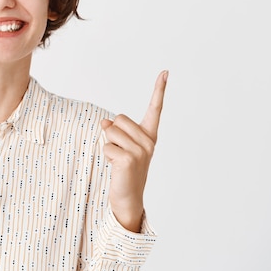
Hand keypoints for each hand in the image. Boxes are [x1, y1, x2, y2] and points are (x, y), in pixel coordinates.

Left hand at [101, 70, 167, 231]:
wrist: (128, 198)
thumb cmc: (123, 170)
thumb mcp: (121, 146)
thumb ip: (116, 130)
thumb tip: (105, 122)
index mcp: (149, 136)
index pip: (155, 109)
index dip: (159, 89)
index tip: (165, 72)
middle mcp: (148, 142)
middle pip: (119, 119)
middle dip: (112, 133)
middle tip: (120, 152)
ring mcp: (141, 151)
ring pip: (110, 132)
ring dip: (108, 145)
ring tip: (118, 160)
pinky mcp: (129, 159)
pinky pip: (107, 146)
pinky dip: (106, 155)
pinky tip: (115, 167)